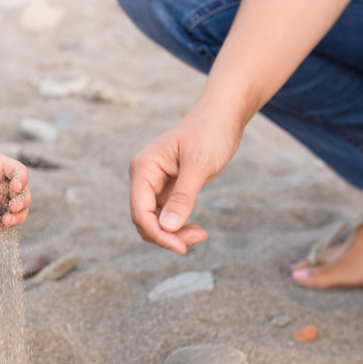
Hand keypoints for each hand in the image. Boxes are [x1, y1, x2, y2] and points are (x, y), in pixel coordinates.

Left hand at [0, 143, 30, 229]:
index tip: (15, 187)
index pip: (20, 172)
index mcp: (4, 167)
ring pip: (18, 212)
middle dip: (22, 202)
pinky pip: (1, 222)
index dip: (21, 180)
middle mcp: (7, 185)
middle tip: (13, 207)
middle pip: (24, 194)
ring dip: (16, 218)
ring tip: (5, 221)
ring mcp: (1, 201)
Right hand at [128, 103, 244, 253]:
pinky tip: (197, 228)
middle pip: (144, 219)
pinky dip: (178, 225)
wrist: (222, 115)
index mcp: (144, 168)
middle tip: (199, 237)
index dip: (157, 233)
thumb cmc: (210, 133)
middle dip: (166, 235)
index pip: (140, 210)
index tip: (182, 248)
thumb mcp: (199, 165)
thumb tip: (167, 227)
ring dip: (173, 233)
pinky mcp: (167, 187)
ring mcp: (154, 183)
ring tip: (201, 234)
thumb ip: (183, 196)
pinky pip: (166, 214)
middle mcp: (144, 176)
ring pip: (154, 220)